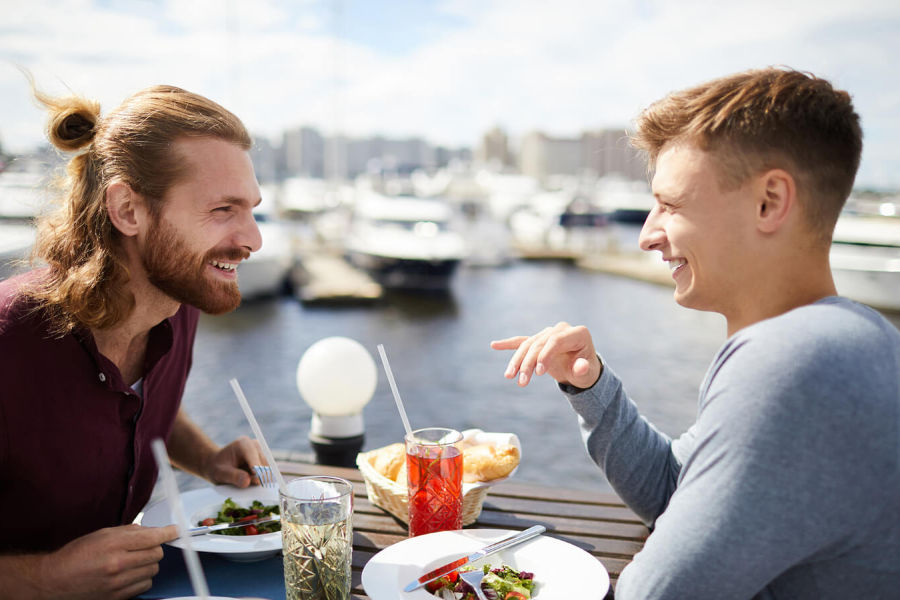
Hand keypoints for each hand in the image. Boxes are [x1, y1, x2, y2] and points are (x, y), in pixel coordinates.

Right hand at [37, 524, 175, 599]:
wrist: (55, 581)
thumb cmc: (76, 554)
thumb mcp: (101, 534)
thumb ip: (127, 531)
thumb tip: (149, 531)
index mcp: (113, 544)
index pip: (151, 537)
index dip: (167, 532)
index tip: (175, 530)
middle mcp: (117, 564)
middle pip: (157, 554)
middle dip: (155, 548)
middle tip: (145, 547)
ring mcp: (118, 583)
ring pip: (153, 570)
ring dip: (148, 564)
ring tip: (134, 561)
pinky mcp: (117, 597)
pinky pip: (145, 585)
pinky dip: (142, 578)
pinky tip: (131, 574)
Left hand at [204, 435, 265, 487]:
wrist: (218, 465)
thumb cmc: (217, 467)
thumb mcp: (220, 473)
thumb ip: (233, 476)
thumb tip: (248, 482)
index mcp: (243, 443)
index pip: (254, 456)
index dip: (257, 469)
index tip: (258, 481)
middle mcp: (255, 446)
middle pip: (264, 464)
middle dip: (259, 477)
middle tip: (252, 486)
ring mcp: (260, 453)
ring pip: (267, 470)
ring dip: (259, 480)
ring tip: (246, 483)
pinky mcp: (263, 461)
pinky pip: (267, 473)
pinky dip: (260, 480)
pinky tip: (251, 482)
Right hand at [491, 322, 601, 388]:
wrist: (582, 369)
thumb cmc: (586, 371)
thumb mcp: (588, 373)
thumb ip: (583, 369)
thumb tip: (579, 367)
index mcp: (577, 333)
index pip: (555, 340)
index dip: (545, 355)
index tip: (538, 373)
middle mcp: (561, 329)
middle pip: (539, 344)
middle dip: (528, 363)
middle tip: (522, 382)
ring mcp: (549, 333)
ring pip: (528, 345)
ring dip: (517, 361)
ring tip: (509, 376)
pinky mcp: (539, 340)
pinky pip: (522, 341)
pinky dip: (508, 344)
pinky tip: (494, 345)